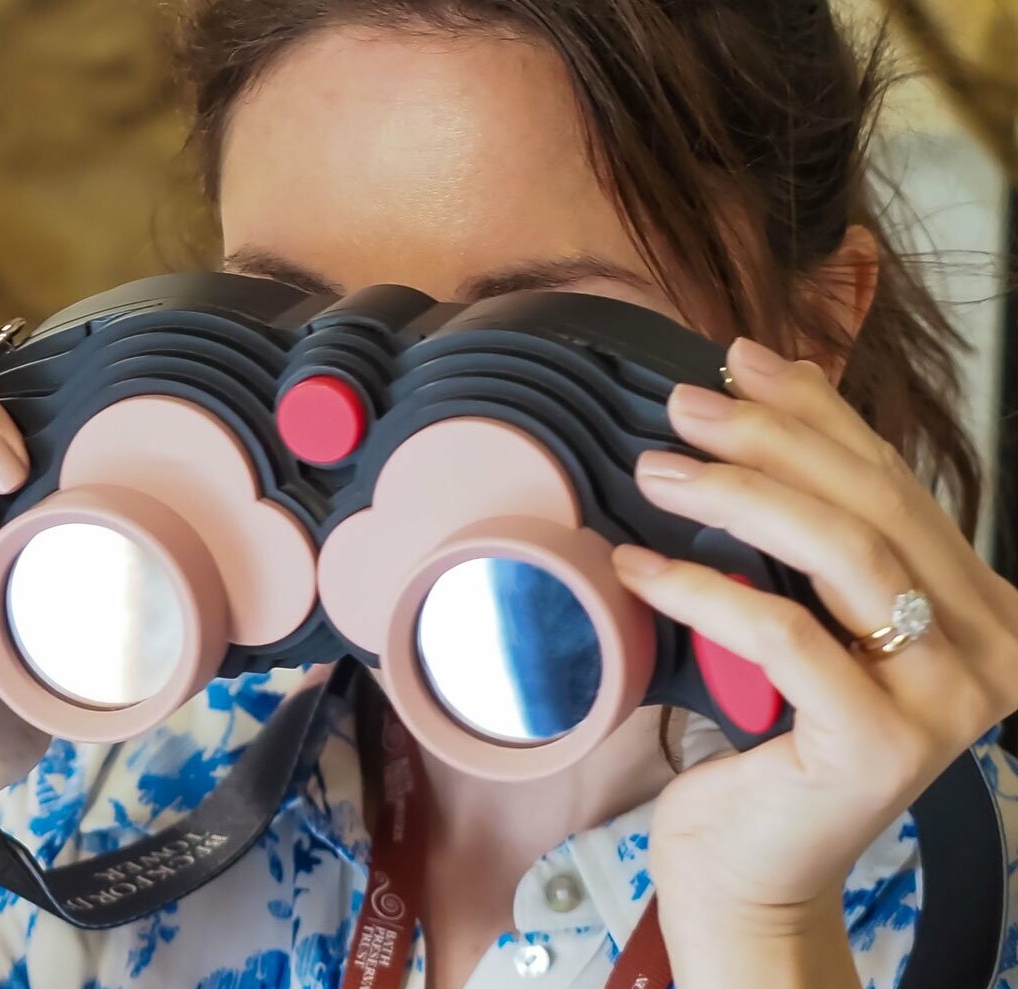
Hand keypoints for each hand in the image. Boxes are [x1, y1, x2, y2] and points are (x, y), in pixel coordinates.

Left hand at [608, 336, 1017, 918]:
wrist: (751, 871)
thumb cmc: (764, 743)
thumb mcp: (792, 614)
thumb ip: (801, 528)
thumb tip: (760, 392)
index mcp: (978, 607)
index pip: (893, 483)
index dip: (818, 412)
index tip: (742, 360)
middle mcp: (988, 648)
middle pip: (873, 506)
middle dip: (772, 439)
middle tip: (682, 406)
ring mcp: (946, 700)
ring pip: (844, 555)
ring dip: (739, 497)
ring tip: (654, 469)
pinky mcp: (882, 743)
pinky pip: (785, 636)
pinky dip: (702, 590)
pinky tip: (634, 565)